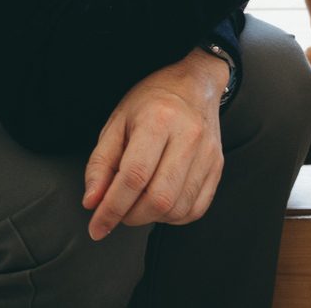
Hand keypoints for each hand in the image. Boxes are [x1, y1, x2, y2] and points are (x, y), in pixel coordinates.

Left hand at [82, 49, 227, 238]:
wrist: (194, 84)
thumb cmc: (153, 100)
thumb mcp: (117, 122)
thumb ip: (101, 163)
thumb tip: (93, 201)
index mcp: (159, 120)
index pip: (134, 177)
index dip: (111, 208)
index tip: (97, 226)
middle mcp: (188, 137)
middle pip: (158, 198)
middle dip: (131, 216)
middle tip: (117, 211)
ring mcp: (207, 154)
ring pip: (178, 208)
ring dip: (151, 218)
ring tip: (138, 204)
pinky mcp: (217, 166)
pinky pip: (196, 209)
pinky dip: (173, 216)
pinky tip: (160, 203)